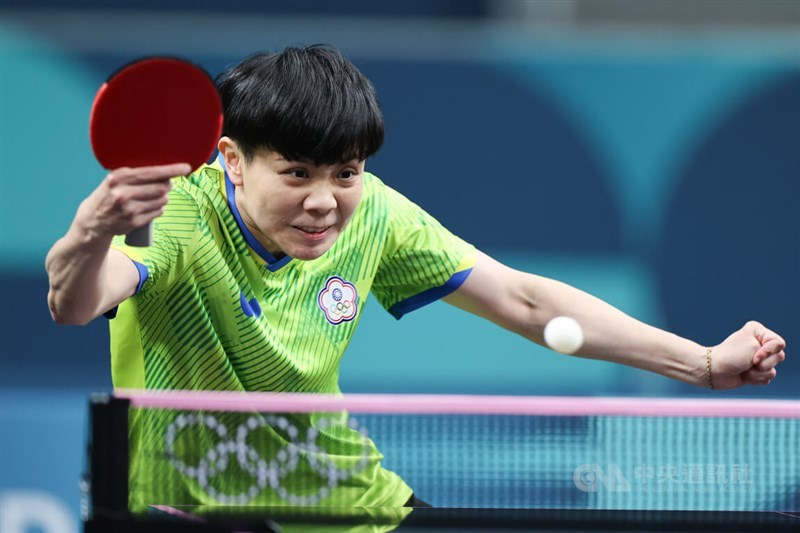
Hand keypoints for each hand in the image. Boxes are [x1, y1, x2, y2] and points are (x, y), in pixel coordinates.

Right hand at [76, 163, 190, 238]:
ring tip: (154, 196)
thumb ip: (135, 173)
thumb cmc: (109, 194)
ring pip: (162, 200)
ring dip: (163, 197)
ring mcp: (129, 209)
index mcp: (119, 177)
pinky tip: (151, 206)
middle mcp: (123, 193)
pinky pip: (158, 212)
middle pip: (161, 187)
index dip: (171, 170)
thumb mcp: (116, 179)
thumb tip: (165, 170)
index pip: (152, 172)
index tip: (186, 168)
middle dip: (168, 185)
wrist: (93, 220)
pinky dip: (159, 208)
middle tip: (167, 184)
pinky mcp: (135, 222)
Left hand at [709, 321, 786, 389]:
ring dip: (757, 374)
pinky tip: (744, 376)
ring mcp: (759, 358)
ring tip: (744, 370)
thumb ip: (772, 350)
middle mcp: (760, 343)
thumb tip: (774, 363)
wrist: (714, 371)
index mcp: (758, 332)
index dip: (769, 352)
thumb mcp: (753, 346)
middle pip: (779, 357)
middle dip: (763, 365)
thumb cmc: (731, 355)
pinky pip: (767, 379)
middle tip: (748, 363)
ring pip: (772, 371)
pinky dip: (755, 380)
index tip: (754, 356)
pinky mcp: (756, 372)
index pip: (779, 343)